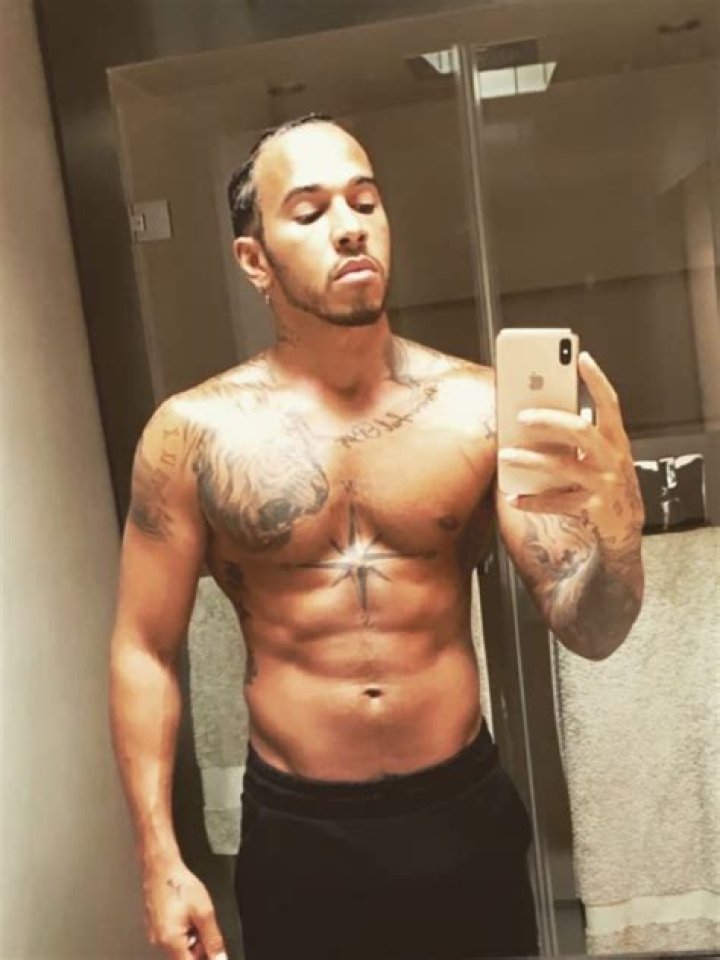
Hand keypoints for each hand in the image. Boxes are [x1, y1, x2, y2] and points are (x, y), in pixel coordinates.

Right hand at [142, 860, 226, 959]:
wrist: (161, 867)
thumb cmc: (178, 884)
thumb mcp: (204, 912)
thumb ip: (213, 939)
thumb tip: (220, 958)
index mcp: (170, 942)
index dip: (205, 958)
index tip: (212, 952)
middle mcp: (159, 941)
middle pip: (184, 957)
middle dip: (198, 947)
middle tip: (204, 926)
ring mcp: (154, 934)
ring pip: (178, 947)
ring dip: (191, 937)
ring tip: (194, 916)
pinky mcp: (154, 925)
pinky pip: (171, 937)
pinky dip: (182, 930)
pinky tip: (185, 913)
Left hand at [498, 352, 643, 536]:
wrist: (624, 527)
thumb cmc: (605, 482)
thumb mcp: (599, 456)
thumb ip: (576, 436)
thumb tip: (536, 414)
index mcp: (615, 440)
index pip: (610, 403)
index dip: (597, 380)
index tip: (582, 358)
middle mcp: (612, 459)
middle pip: (580, 430)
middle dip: (549, 420)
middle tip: (521, 416)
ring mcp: (604, 484)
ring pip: (561, 466)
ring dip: (530, 460)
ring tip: (505, 455)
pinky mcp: (592, 508)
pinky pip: (556, 502)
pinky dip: (532, 500)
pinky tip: (514, 496)